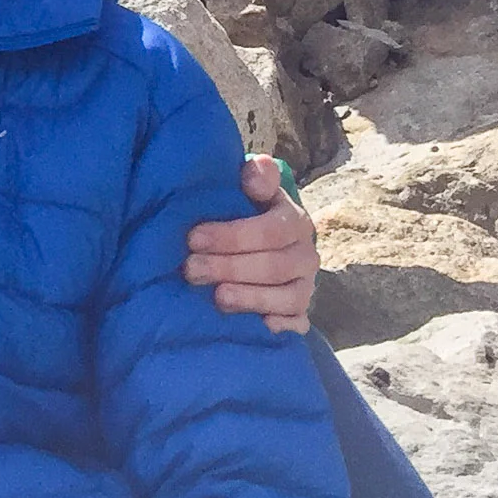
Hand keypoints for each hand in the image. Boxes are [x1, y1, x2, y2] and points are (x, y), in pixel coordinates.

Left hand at [183, 153, 316, 332]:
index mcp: (295, 221)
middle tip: (191, 269)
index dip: (231, 236)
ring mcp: (306, 285)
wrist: (271, 241)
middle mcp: (306, 255)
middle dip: (229, 268)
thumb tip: (255, 173)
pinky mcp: (300, 311)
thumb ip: (256, 177)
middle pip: (273, 266)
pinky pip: (298, 322)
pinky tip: (260, 325)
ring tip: (216, 297)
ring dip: (250, 298)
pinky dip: (282, 325)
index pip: (270, 230)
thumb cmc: (251, 213)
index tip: (193, 238)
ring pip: (286, 297)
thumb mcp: (253, 191)